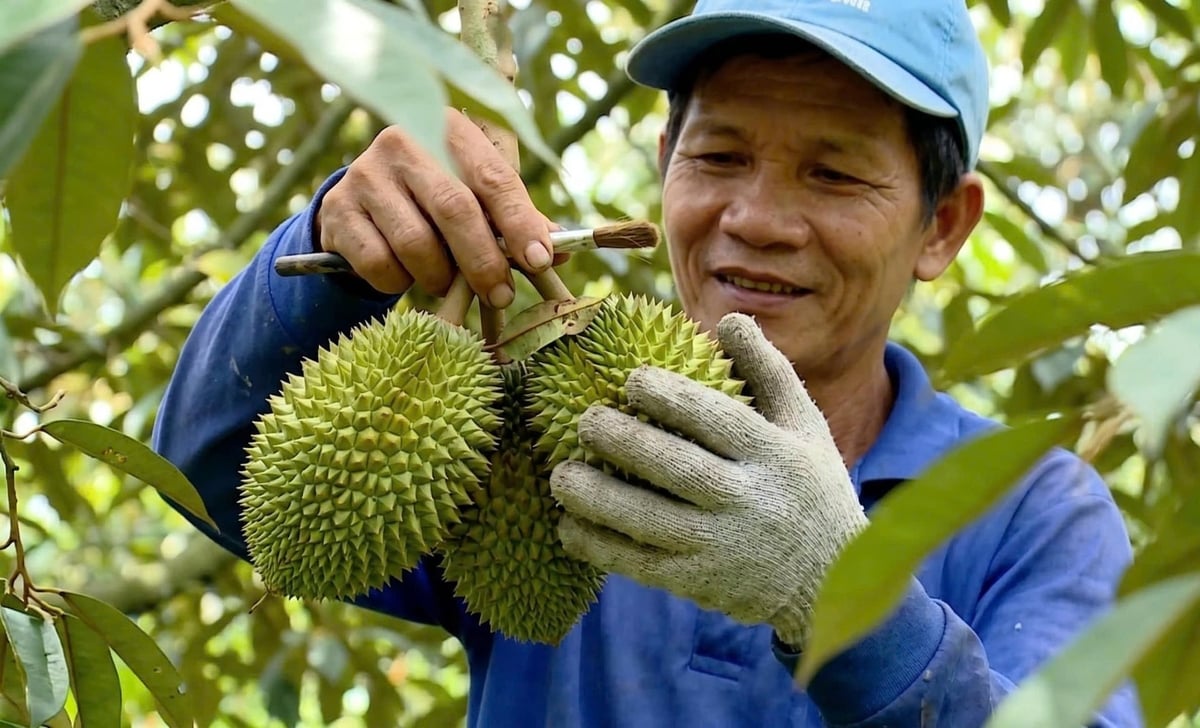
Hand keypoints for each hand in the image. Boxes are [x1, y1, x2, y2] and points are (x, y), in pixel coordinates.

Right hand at [315, 108, 557, 304]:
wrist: (361, 203)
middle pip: (455, 209)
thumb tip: (558, 252)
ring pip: (416, 243)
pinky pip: (380, 264)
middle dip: (484, 261)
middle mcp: (402, 143)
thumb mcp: (476, 197)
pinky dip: (400, 282)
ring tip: (446, 282)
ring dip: (440, 276)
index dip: (520, 223)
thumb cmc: (434, 199)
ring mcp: (364, 175)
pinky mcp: (338, 211)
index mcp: (448, 130)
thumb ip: (515, 220)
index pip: (493, 177)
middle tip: (501, 295)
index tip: (540, 260)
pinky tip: (405, 274)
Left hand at [549, 312, 868, 647]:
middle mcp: (749, 500)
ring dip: (601, 499)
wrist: (832, 580)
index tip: (630, 378)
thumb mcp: (805, 426)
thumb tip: (729, 318)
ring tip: (559, 477)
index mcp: (774, 455)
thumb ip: (768, 370)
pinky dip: (603, 549)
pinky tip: (569, 529)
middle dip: (626, 443)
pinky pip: (644, 565)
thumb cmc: (810, 486)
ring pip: (653, 521)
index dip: (672, 398)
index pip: (717, 421)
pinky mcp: (701, 582)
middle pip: (679, 469)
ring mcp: (723, 546)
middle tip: (584, 419)